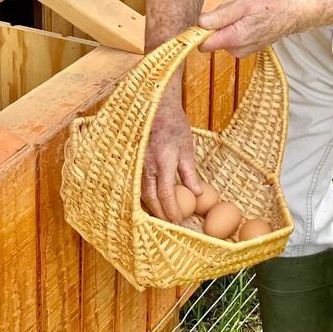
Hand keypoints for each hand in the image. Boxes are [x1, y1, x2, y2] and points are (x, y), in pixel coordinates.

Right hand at [141, 86, 201, 223]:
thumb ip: (190, 172)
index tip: (179, 222)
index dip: (172, 211)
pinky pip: (138, 184)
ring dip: (152, 207)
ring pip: (142, 192)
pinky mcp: (134, 161)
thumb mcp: (187, 147)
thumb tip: (197, 194)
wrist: (157, 107)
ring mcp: (138, 163)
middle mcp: (147, 165)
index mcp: (163, 161)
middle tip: (170, 224)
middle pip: (151, 198)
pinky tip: (151, 202)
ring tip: (162, 217)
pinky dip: (145, 196)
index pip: (166, 194)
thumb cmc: (175, 125)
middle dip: (160, 214)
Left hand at [198, 0, 302, 56]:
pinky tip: (247, 20)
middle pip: (211, 39)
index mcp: (234, 39)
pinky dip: (234, 29)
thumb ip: (221, 15)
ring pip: (221, 38)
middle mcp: (236, 50)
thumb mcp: (244, 4)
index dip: (199, 32)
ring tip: (243, 14)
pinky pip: (231, 39)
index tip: (204, 20)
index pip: (203, 44)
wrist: (292, 14)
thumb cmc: (270, 6)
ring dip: (226, 25)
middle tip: (232, 11)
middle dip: (216, 24)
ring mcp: (242, 51)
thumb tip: (200, 23)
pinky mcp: (246, 49)